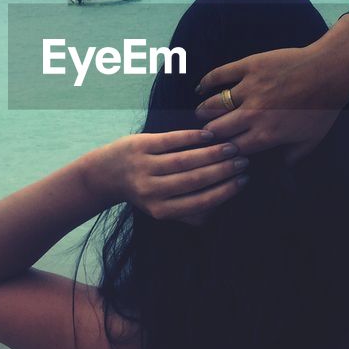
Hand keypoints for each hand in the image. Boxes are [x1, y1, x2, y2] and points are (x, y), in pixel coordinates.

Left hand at [91, 130, 248, 226]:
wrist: (105, 174)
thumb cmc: (142, 191)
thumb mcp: (161, 208)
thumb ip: (188, 213)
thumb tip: (220, 208)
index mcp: (160, 210)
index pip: (200, 202)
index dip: (225, 191)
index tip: (243, 181)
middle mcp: (151, 190)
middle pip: (195, 179)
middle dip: (223, 171)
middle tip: (243, 161)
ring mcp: (144, 166)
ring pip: (185, 160)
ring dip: (212, 153)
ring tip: (231, 148)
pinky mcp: (139, 145)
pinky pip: (171, 140)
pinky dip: (192, 137)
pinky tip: (209, 135)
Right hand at [194, 45, 348, 161]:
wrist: (329, 72)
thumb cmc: (323, 107)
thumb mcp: (311, 140)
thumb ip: (293, 157)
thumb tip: (280, 168)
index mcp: (266, 135)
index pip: (233, 149)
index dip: (223, 153)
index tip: (219, 152)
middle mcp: (253, 114)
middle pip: (217, 129)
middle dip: (209, 134)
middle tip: (206, 134)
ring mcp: (249, 89)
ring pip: (213, 104)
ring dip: (204, 111)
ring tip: (200, 114)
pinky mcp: (249, 67)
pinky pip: (220, 74)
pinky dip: (207, 81)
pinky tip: (200, 88)